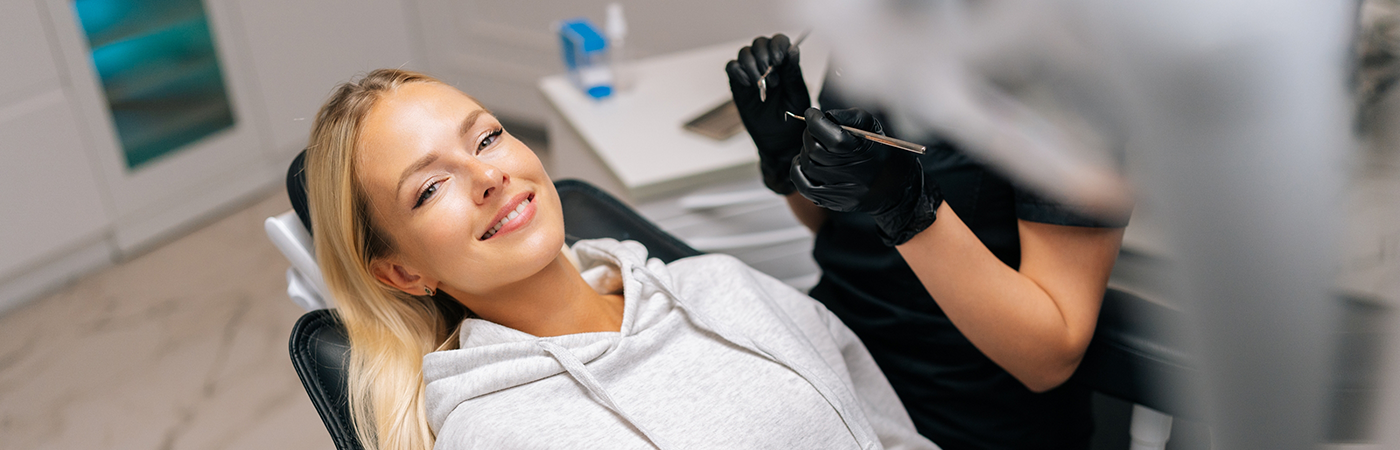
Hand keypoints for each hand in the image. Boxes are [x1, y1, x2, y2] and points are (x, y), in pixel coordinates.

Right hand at [726, 34, 809, 194]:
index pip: (778, 41)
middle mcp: (767, 65)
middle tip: (772, 77)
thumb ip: (793, 73)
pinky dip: (738, 71)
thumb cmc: (793, 118)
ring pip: (744, 53)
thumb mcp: (797, 95)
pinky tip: (749, 85)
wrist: (780, 141)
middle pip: (759, 43)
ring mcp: (751, 74)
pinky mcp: (738, 85)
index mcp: (785, 63)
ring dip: (752, 66)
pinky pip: (732, 67)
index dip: (777, 45)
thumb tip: (793, 50)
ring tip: (762, 84)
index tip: (778, 60)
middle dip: (763, 56)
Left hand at [791, 108, 942, 245]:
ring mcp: (844, 191)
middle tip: (814, 129)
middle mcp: (855, 174)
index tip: (812, 114)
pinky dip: (798, 171)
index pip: (832, 137)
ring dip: (806, 151)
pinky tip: (805, 162)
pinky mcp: (836, 202)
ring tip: (814, 145)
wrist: (897, 189)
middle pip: (816, 150)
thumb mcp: (873, 127)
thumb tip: (823, 116)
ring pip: (809, 166)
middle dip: (810, 134)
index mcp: (867, 152)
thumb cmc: (884, 152)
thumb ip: (848, 117)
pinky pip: (805, 187)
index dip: (816, 121)